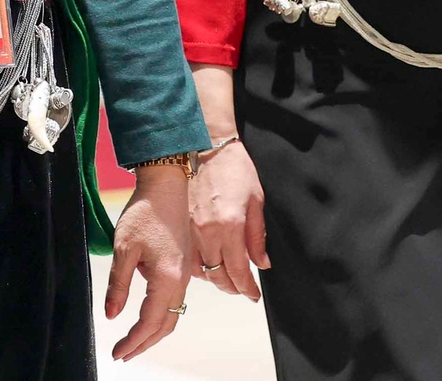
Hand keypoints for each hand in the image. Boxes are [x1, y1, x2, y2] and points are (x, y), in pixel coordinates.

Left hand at [104, 164, 192, 361]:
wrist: (166, 187)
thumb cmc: (145, 213)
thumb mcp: (123, 249)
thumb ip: (118, 284)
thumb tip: (112, 314)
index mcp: (167, 278)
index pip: (150, 321)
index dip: (133, 340)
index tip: (118, 352)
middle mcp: (181, 280)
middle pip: (166, 324)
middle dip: (144, 343)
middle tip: (125, 354)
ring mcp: (185, 274)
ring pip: (173, 314)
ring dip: (154, 331)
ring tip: (134, 341)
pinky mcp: (184, 266)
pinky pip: (175, 300)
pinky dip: (162, 316)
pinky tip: (147, 315)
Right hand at [190, 137, 266, 299]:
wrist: (205, 146)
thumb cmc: (235, 169)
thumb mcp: (256, 201)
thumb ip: (258, 236)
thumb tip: (262, 263)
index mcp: (230, 226)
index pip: (238, 271)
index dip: (247, 288)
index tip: (253, 295)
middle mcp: (207, 232)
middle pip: (217, 276)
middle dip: (231, 287)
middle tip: (242, 289)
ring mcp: (190, 229)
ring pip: (200, 270)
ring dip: (214, 278)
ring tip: (225, 278)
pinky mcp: (180, 224)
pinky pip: (186, 255)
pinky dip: (197, 266)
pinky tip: (206, 263)